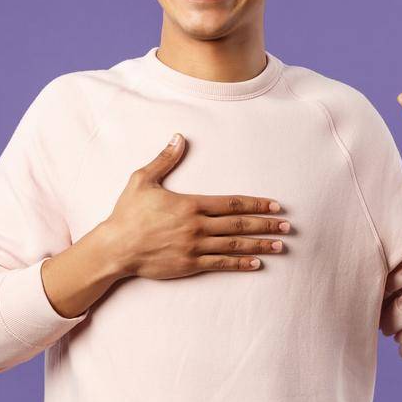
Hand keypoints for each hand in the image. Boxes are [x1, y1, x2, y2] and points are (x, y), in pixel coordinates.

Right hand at [97, 134, 291, 279]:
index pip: (232, 204)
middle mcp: (197, 226)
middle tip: (288, 226)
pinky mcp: (189, 264)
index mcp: (191, 204)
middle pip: (239, 225)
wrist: (114, 247)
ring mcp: (194, 246)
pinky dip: (240, 264)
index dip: (256, 204)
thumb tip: (179, 137)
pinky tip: (256, 263)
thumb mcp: (142, 180)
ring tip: (280, 245)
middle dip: (266, 224)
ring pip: (234, 245)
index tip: (276, 205)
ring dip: (260, 245)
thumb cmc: (127, 213)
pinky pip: (220, 264)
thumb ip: (164, 159)